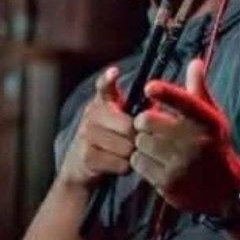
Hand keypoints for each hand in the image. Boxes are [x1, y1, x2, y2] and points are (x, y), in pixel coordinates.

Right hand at [57, 66, 134, 188]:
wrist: (80, 165)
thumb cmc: (109, 138)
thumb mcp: (119, 119)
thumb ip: (138, 109)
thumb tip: (160, 102)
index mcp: (101, 102)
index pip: (103, 87)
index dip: (108, 80)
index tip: (114, 73)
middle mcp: (91, 115)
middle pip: (128, 126)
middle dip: (137, 137)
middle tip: (136, 141)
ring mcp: (86, 135)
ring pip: (126, 147)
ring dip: (132, 154)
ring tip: (125, 153)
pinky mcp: (87, 156)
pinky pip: (120, 163)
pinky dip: (124, 167)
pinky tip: (118, 164)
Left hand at [131, 59, 239, 214]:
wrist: (226, 189)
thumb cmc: (213, 144)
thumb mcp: (211, 117)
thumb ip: (198, 90)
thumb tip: (195, 61)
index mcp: (207, 122)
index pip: (185, 102)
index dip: (166, 93)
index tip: (149, 87)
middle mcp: (196, 143)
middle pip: (146, 121)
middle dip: (143, 121)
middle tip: (149, 125)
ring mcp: (182, 165)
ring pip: (139, 143)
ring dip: (141, 142)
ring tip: (154, 145)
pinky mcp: (168, 183)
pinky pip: (138, 163)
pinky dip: (141, 161)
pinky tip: (154, 161)